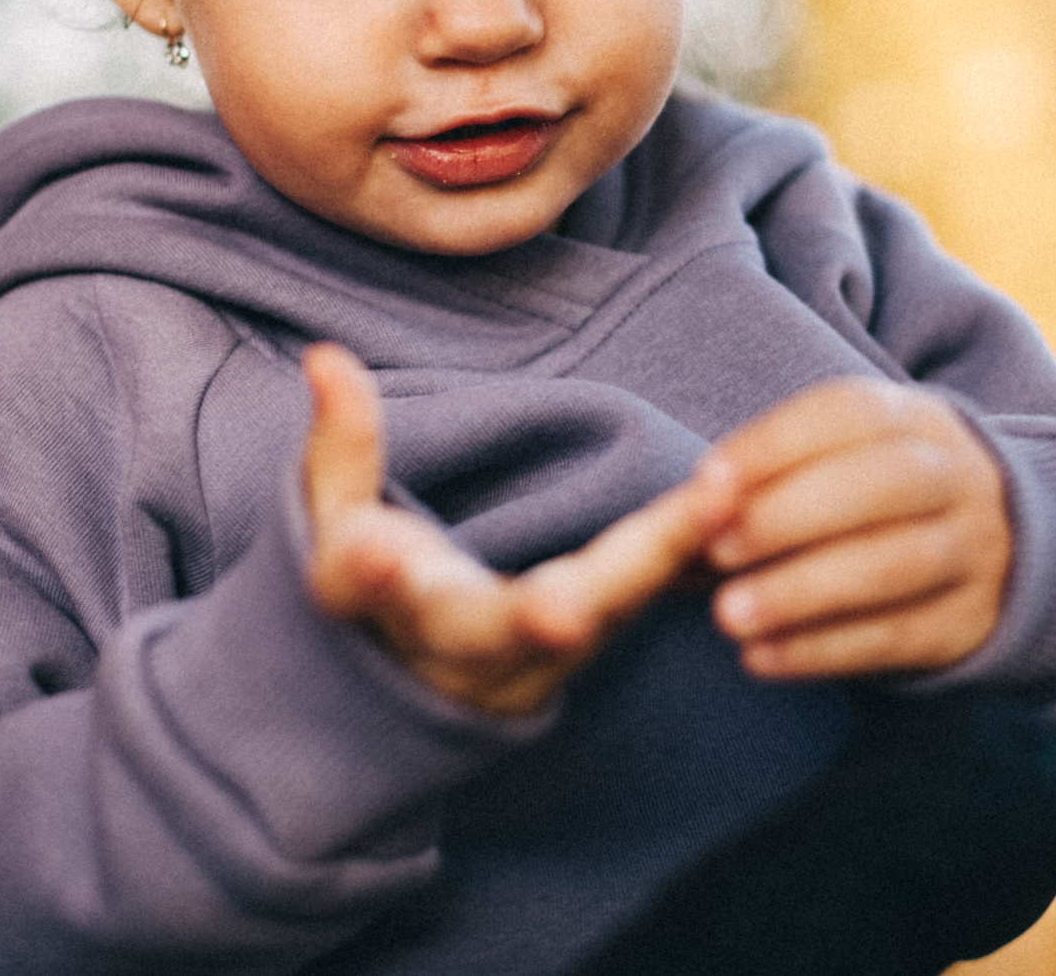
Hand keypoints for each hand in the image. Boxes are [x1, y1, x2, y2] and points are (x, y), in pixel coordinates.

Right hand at [300, 343, 737, 716]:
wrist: (398, 698)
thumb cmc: (364, 580)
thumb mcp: (329, 514)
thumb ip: (339, 443)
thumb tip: (327, 358)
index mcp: (367, 609)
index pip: (361, 591)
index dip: (372, 577)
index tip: (381, 560)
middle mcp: (447, 652)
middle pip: (495, 631)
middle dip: (534, 621)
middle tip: (567, 610)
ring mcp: (518, 668)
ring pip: (589, 626)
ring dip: (650, 568)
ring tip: (711, 503)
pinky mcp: (575, 659)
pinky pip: (630, 612)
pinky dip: (676, 563)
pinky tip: (728, 508)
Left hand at [700, 378, 1011, 678]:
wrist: (997, 545)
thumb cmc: (877, 496)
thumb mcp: (846, 457)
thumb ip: (774, 477)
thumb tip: (688, 512)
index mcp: (915, 420)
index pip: (849, 414)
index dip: (775, 445)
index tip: (708, 480)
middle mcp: (954, 477)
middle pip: (881, 485)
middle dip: (789, 516)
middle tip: (716, 549)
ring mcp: (973, 550)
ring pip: (894, 566)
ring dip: (803, 591)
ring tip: (729, 615)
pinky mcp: (969, 622)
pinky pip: (897, 637)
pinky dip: (824, 649)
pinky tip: (763, 657)